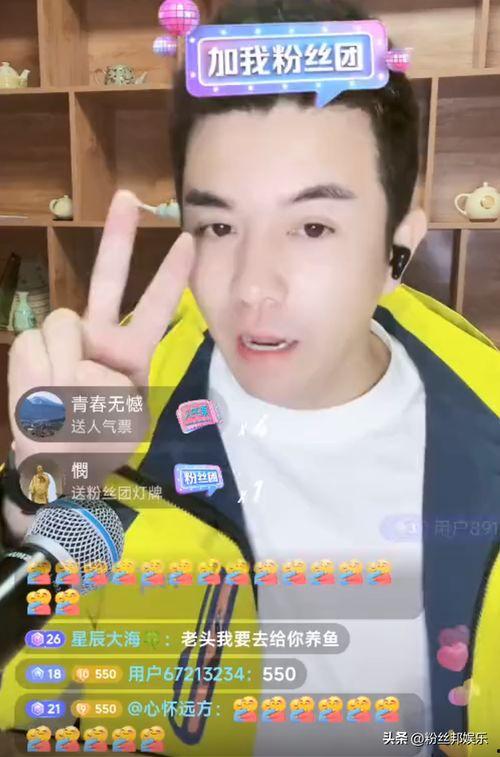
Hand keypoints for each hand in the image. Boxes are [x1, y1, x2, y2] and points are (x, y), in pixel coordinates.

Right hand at [5, 190, 194, 530]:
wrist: (55, 468)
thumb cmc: (97, 443)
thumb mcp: (125, 415)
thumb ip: (110, 374)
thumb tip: (75, 343)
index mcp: (133, 353)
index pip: (153, 307)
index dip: (171, 275)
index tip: (189, 241)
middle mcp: (100, 338)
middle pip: (108, 279)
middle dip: (119, 236)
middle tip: (128, 196)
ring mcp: (67, 342)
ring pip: (60, 323)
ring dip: (60, 364)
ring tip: (62, 401)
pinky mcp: (36, 349)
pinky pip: (33, 343)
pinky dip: (34, 370)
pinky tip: (42, 394)